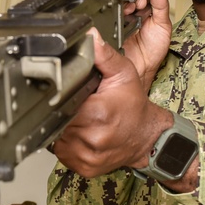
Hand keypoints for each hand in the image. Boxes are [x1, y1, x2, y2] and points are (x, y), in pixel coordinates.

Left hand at [52, 28, 171, 177]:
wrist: (147, 137)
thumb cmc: (134, 106)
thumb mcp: (123, 74)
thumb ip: (103, 56)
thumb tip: (89, 37)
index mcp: (97, 113)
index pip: (60, 102)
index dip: (60, 97)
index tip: (66, 93)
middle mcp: (91, 138)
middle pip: (57, 120)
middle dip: (63, 111)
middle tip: (78, 105)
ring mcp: (87, 156)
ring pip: (57, 138)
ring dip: (64, 128)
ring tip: (81, 119)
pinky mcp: (84, 168)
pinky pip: (62, 153)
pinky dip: (67, 143)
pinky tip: (80, 134)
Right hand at [115, 0, 172, 87]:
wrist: (141, 72)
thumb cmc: (152, 52)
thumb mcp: (163, 26)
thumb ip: (162, 6)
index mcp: (143, 7)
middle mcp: (128, 10)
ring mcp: (116, 17)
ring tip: (137, 2)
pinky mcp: (107, 26)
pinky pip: (107, 12)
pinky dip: (115, 7)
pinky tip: (126, 9)